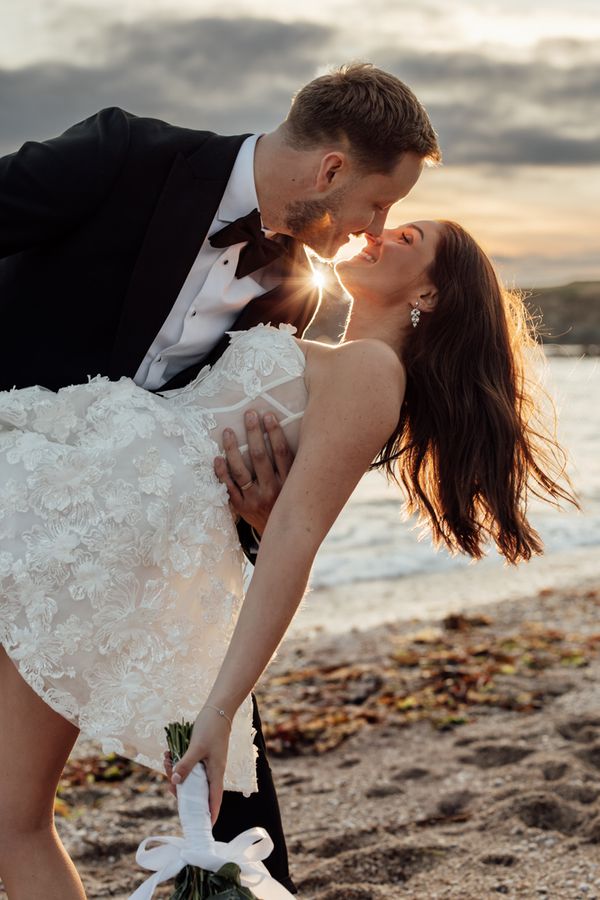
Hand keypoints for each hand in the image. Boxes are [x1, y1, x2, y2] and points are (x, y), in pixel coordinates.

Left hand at [165, 708, 230, 825]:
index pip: (214, 800)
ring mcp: (207, 764)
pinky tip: (169, 754)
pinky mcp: (202, 756)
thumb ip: (186, 765)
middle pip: (198, 791)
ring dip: (177, 773)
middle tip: (168, 783)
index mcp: (216, 773)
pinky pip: (189, 766)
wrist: (217, 709)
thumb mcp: (196, 747)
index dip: (210, 814)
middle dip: (181, 790)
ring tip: (166, 760)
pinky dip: (179, 763)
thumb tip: (175, 782)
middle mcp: (212, 771)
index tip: (205, 827)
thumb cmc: (210, 728)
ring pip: (190, 778)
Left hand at [214, 410, 293, 535]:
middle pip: (260, 458)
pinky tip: (217, 458)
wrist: (282, 536)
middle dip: (254, 434)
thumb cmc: (289, 503)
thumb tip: (299, 435)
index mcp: (290, 483)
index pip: (281, 453)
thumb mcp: (298, 487)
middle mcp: (273, 491)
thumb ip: (295, 465)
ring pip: (241, 471)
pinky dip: (222, 473)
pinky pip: (229, 488)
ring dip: (233, 449)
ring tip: (228, 432)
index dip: (275, 433)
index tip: (268, 415)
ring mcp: (256, 500)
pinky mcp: (242, 508)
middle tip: (249, 415)